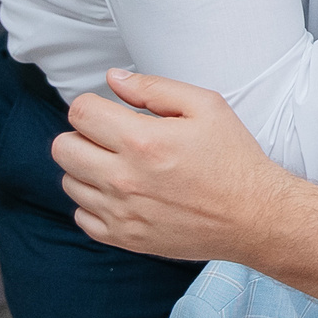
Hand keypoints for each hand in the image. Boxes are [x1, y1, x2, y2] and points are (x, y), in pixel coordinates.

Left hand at [56, 69, 288, 261]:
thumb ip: (154, 88)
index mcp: (143, 142)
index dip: (92, 105)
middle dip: (83, 135)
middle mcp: (125, 179)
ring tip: (120, 166)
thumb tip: (114, 79)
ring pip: (69, 182)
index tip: (109, 111)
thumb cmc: (233, 160)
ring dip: (88, 169)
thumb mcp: (206, 106)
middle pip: (63, 148)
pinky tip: (122, 194)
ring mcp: (122, 213)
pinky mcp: (125, 238)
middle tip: (111, 138)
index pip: (80, 113)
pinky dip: (94, 203)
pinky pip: (81, 217)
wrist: (254, 216)